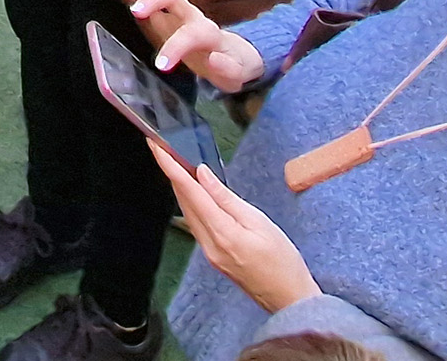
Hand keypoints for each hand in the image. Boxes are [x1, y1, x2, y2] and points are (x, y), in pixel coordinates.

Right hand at [113, 0, 264, 91]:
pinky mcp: (169, 10)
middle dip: (154, 0)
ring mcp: (180, 11)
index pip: (189, 35)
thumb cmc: (233, 64)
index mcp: (208, 34)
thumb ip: (228, 68)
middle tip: (136, 12)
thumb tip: (213, 59)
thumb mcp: (237, 74)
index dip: (174, 48)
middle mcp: (193, 16)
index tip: (160, 65)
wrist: (234, 53)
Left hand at [150, 150, 320, 316]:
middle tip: (163, 148)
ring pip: (187, 213)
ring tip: (174, 164)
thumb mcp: (259, 222)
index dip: (170, 167)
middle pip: (184, 202)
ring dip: (180, 188)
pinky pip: (196, 225)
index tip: (157, 147)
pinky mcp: (214, 257)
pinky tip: (193, 194)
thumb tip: (203, 176)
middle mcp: (209, 244)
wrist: (289, 298)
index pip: (189, 192)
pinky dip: (191, 205)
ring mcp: (209, 253)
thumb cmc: (283, 261)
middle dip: (171, 174)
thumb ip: (227, 198)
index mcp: (221, 233)